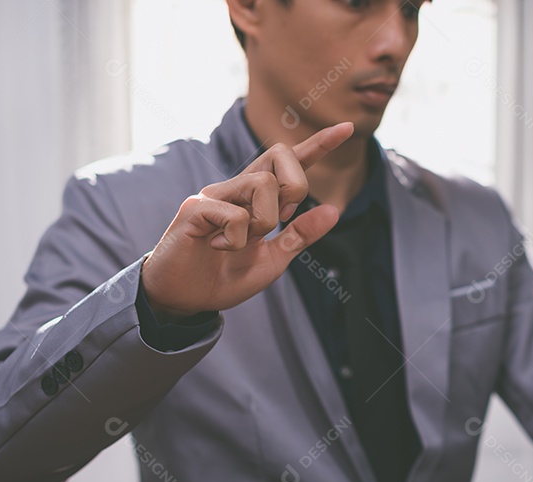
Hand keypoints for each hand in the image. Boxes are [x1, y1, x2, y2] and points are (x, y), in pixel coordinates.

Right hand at [140, 122, 354, 319]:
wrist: (184, 300)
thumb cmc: (223, 278)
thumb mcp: (272, 260)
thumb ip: (300, 236)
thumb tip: (334, 211)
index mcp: (255, 199)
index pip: (290, 163)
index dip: (319, 146)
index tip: (347, 129)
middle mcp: (235, 188)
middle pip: (279, 154)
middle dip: (294, 186)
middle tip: (280, 220)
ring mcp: (214, 195)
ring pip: (261, 184)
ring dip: (262, 222)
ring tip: (239, 243)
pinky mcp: (194, 209)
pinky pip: (234, 214)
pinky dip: (234, 239)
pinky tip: (215, 248)